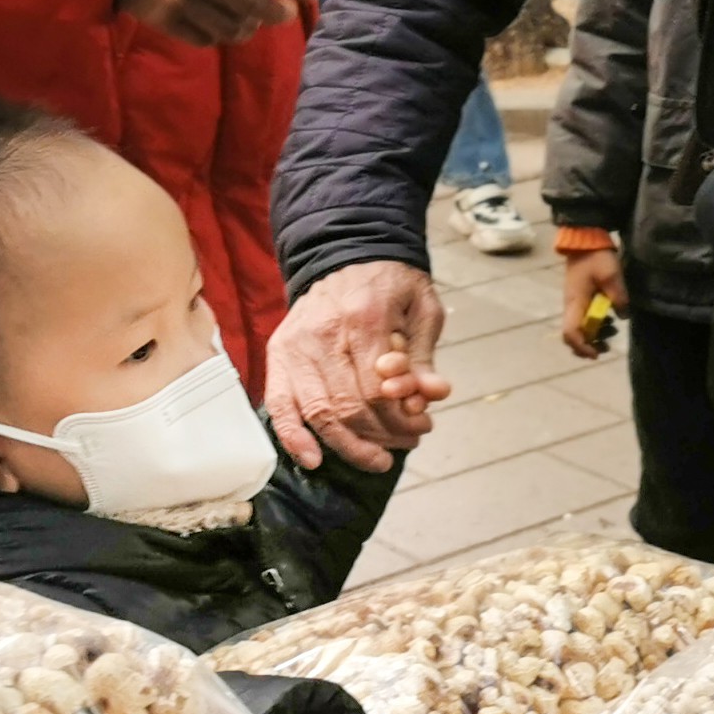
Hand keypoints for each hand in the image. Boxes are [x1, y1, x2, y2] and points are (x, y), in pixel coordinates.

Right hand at [265, 259, 451, 469]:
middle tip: (408, 440)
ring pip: (318, 413)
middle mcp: (323, 334)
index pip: (378, 390)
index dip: (401, 418)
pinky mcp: (279, 354)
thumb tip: (435, 394)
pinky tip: (313, 459)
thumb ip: (425, 354)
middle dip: (382, 435)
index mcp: (364, 317)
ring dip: (350, 446)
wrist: (347, 253)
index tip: (423, 424)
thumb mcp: (422, 308)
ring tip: (378, 458)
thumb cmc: (390, 284)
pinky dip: (294, 437)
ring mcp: (296, 346)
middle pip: (349, 407)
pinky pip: (279, 404)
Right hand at [559, 243, 627, 357]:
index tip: (597, 353)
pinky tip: (609, 319)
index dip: (582, 347)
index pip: (571, 332)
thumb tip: (623, 317)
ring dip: (593, 336)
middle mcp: (571, 306)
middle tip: (606, 348)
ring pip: (578, 329)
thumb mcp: (612, 276)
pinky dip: (594, 325)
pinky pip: (583, 319)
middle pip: (572, 336)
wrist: (585, 241)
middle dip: (587, 346)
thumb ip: (618, 297)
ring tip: (612, 332)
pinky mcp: (579, 298)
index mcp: (576, 303)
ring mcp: (574, 302)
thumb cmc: (597, 257)